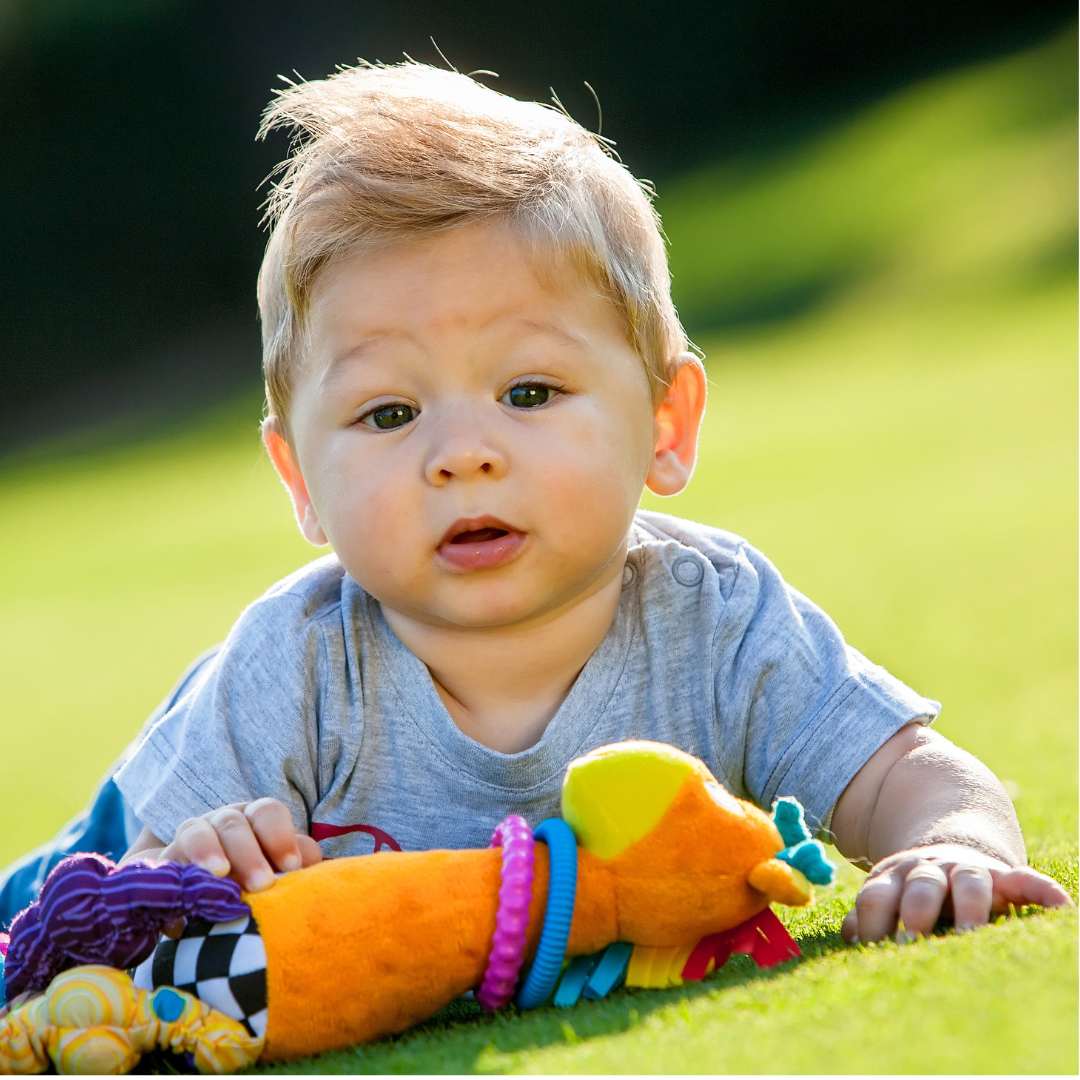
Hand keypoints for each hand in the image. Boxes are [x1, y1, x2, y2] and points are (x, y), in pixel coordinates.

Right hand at [160, 798, 322, 892]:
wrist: (196, 894)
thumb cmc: (251, 878)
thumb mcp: (275, 869)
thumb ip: (295, 865)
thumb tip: (311, 872)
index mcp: (253, 821)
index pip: (267, 813)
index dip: (281, 835)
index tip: (292, 866)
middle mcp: (220, 824)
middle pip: (233, 824)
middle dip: (248, 853)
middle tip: (262, 884)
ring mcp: (187, 841)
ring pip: (195, 832)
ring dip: (208, 852)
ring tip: (219, 874)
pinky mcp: (159, 865)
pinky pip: (161, 865)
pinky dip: (172, 881)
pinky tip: (182, 908)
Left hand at [841, 843, 1072, 942]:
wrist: (950, 846)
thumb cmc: (912, 888)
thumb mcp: (886, 892)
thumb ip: (871, 913)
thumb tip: (851, 935)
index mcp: (892, 877)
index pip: (876, 896)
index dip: (871, 923)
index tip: (871, 951)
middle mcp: (928, 869)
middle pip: (921, 886)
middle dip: (916, 914)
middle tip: (912, 944)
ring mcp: (966, 869)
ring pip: (968, 881)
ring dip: (969, 907)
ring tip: (970, 935)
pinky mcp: (1003, 875)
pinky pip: (1025, 878)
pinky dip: (1042, 890)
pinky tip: (1059, 906)